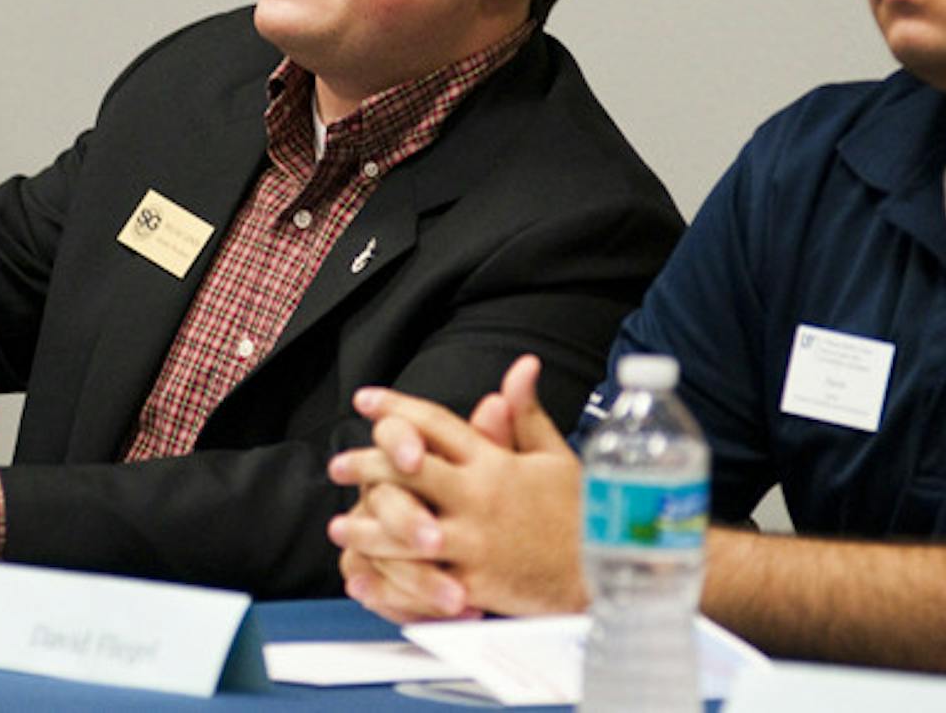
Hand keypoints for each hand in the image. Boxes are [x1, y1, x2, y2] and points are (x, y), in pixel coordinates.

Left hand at [328, 355, 587, 619]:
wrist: (608, 570)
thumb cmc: (582, 512)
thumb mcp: (556, 455)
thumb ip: (527, 413)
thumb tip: (522, 365)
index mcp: (494, 460)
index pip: (435, 423)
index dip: (396, 408)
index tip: (365, 401)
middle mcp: (477, 494)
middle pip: (407, 470)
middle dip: (367, 465)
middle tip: (337, 465)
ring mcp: (473, 539)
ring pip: (403, 528)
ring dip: (365, 526)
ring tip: (339, 526)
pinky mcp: (474, 581)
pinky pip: (420, 579)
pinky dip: (389, 580)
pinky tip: (365, 578)